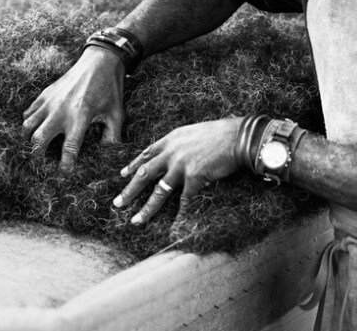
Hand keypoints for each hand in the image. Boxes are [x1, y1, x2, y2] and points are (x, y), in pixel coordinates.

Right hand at [22, 47, 125, 173]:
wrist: (100, 61)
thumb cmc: (110, 90)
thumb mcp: (116, 115)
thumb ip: (112, 138)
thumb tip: (107, 157)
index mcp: (81, 117)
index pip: (69, 148)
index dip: (65, 165)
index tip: (64, 175)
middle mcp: (61, 110)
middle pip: (38, 139)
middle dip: (37, 156)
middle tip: (42, 165)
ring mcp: (50, 101)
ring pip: (27, 125)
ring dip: (29, 140)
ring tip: (35, 148)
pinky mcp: (45, 94)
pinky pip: (28, 112)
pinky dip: (29, 123)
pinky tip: (36, 129)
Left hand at [113, 117, 243, 224]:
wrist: (239, 136)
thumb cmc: (220, 134)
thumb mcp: (193, 132)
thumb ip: (181, 143)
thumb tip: (175, 153)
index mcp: (171, 139)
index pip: (146, 154)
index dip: (133, 165)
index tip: (122, 175)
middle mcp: (172, 152)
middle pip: (145, 174)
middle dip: (129, 190)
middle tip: (118, 203)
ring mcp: (181, 165)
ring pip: (158, 191)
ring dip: (146, 208)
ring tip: (136, 220)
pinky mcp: (194, 176)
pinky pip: (184, 200)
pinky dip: (180, 214)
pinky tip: (174, 225)